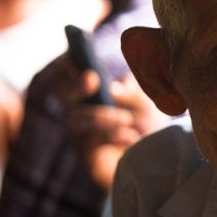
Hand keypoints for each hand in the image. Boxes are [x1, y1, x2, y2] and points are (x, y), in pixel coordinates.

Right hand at [63, 70, 167, 190]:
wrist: (155, 160)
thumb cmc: (146, 124)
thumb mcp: (145, 103)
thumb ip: (132, 91)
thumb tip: (113, 88)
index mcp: (90, 93)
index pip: (66, 75)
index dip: (62, 65)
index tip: (72, 56)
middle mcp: (78, 110)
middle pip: (61, 94)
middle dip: (74, 85)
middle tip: (93, 79)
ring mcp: (79, 133)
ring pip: (76, 118)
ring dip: (102, 116)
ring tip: (127, 120)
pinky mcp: (85, 155)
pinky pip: (89, 141)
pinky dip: (111, 136)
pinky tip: (131, 137)